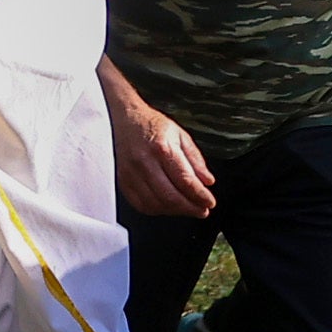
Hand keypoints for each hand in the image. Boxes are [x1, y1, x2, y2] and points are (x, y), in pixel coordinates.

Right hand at [115, 96, 219, 218]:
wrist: (123, 119)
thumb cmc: (151, 125)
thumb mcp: (180, 135)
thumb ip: (195, 159)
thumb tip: (207, 181)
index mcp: (162, 149)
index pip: (185, 181)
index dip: (200, 196)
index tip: (210, 202)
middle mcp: (144, 162)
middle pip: (170, 197)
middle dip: (190, 208)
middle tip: (202, 211)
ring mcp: (131, 173)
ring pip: (155, 204)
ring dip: (174, 211)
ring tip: (186, 209)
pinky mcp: (122, 180)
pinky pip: (140, 204)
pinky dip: (156, 210)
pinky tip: (166, 207)